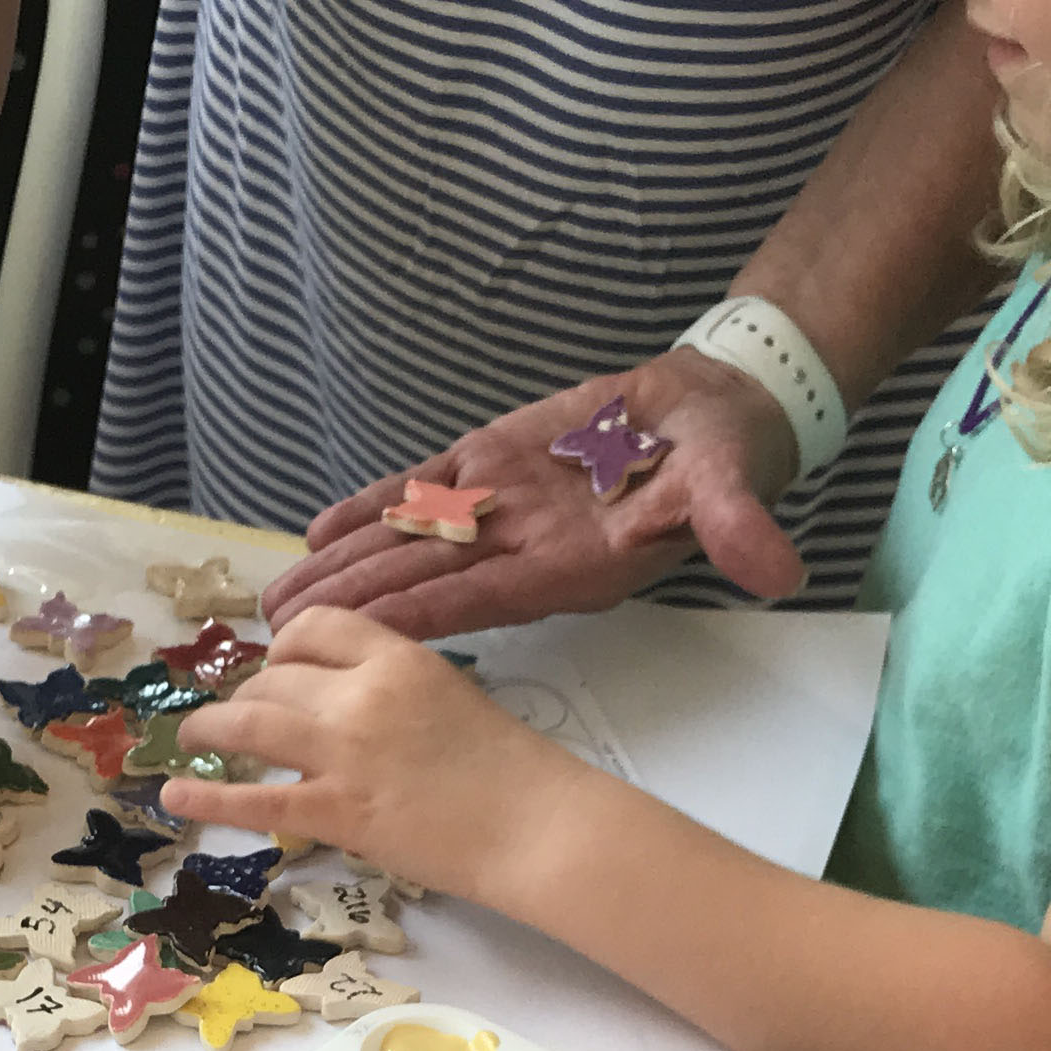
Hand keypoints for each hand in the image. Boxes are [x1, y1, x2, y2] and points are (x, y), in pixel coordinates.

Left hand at [157, 606, 570, 896]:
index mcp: (397, 656)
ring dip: (212, 727)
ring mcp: (344, 753)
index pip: (313, 627)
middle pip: (276, 676)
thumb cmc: (510, 767)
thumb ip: (392, 686)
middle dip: (253, 694)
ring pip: (251, 722)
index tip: (279, 667)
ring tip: (193, 736)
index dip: (284, 647)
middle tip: (248, 717)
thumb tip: (338, 698)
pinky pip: (256, 800)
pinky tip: (176, 796)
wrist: (536, 825)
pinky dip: (208, 797)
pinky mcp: (336, 811)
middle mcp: (362, 694)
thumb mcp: (450, 695)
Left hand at [260, 351, 810, 639]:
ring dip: (344, 568)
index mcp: (571, 567)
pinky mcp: (491, 467)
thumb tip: (776, 569)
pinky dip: (370, 507)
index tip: (349, 638)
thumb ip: (739, 527)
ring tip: (277, 601)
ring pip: (407, 544)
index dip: (414, 614)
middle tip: (273, 639)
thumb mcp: (735, 487)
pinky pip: (419, 494)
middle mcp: (525, 549)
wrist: (715, 410)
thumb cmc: (723, 455)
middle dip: (348, 606)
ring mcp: (502, 510)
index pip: (479, 599)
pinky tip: (319, 530)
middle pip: (421, 581)